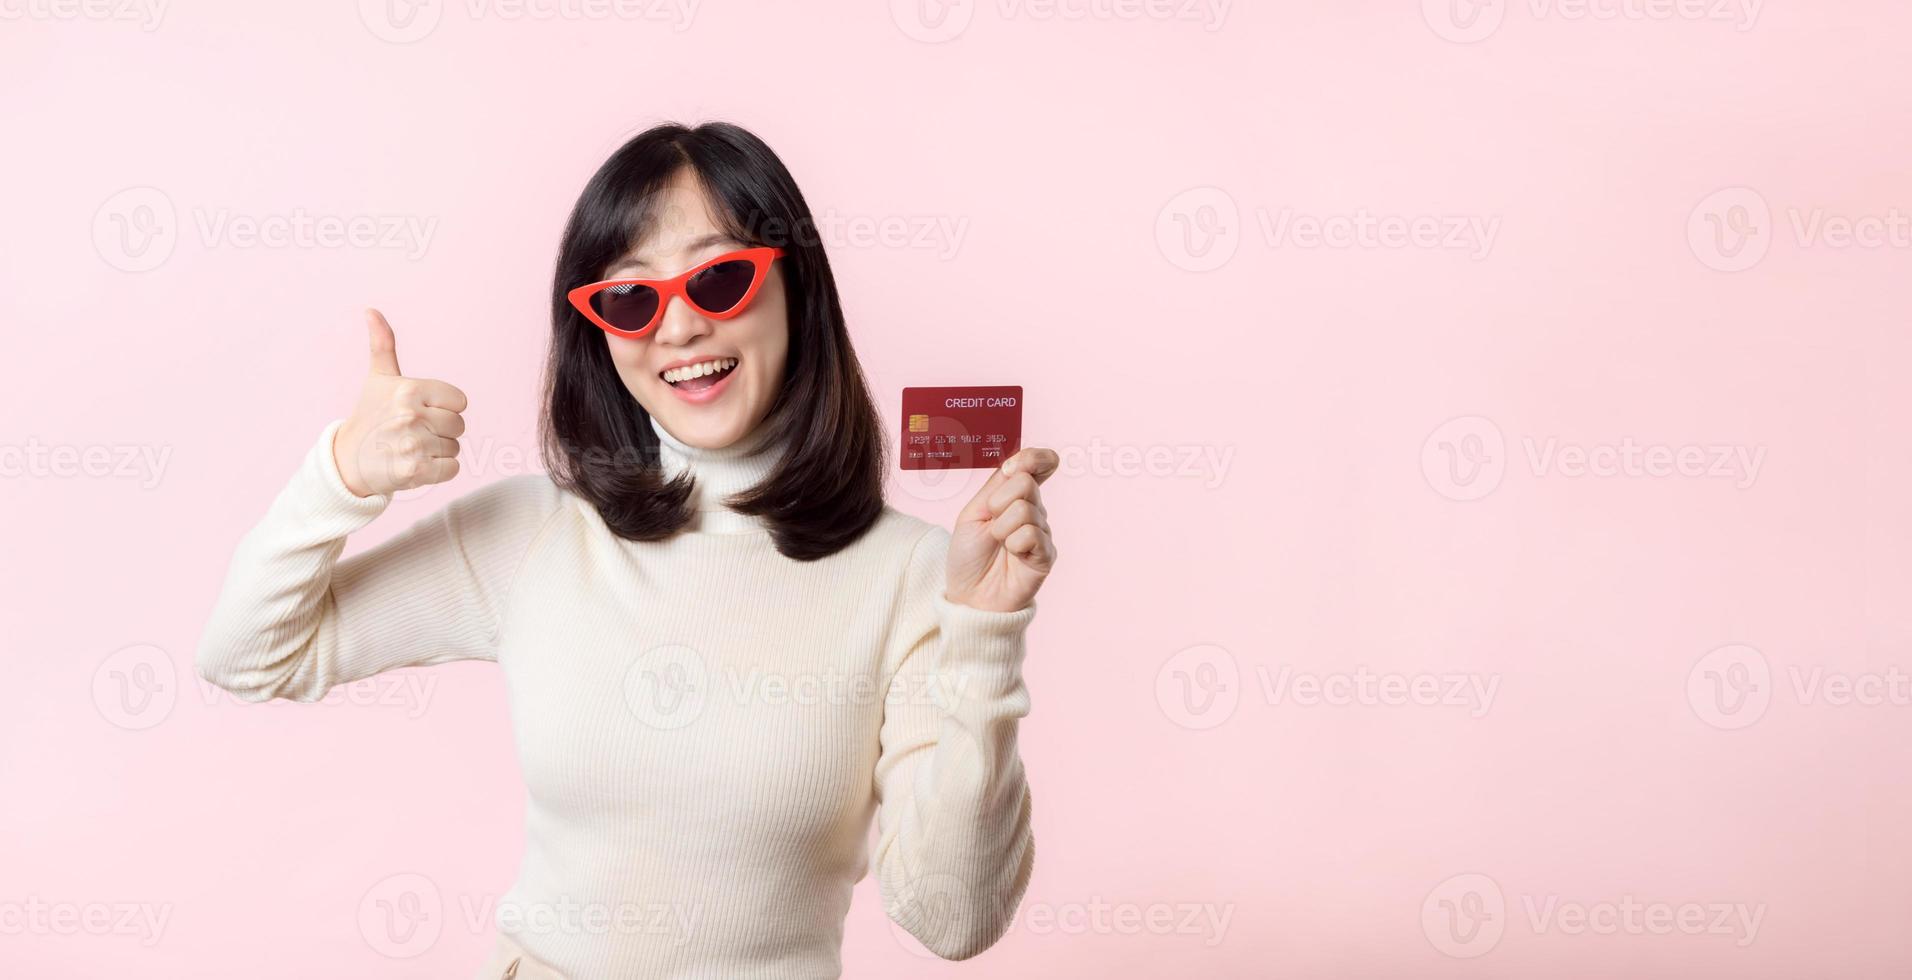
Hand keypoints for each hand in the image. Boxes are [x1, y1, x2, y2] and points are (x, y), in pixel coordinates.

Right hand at [332, 309, 467, 497]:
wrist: (347, 462)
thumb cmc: (370, 416)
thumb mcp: (378, 379)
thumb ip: (383, 345)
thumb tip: (371, 310)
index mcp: (409, 389)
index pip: (460, 401)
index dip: (445, 408)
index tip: (420, 412)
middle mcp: (411, 414)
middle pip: (459, 425)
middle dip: (441, 431)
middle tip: (413, 433)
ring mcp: (414, 444)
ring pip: (455, 448)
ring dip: (438, 452)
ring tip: (410, 448)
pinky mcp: (416, 470)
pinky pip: (453, 469)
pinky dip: (439, 471)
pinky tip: (416, 464)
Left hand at [944, 447, 1059, 612]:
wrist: (969, 594)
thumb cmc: (969, 555)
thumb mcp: (974, 512)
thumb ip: (997, 486)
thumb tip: (1017, 462)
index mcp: (1015, 496)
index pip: (1037, 464)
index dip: (1032, 457)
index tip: (1010, 469)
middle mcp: (1033, 510)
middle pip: (1025, 483)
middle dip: (999, 503)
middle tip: (991, 525)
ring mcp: (1042, 531)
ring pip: (1025, 510)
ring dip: (1001, 528)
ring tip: (999, 544)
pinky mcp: (1047, 554)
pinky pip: (1031, 534)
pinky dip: (1013, 544)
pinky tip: (1012, 556)